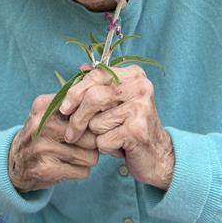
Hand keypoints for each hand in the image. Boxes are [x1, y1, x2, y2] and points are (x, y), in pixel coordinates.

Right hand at [9, 93, 98, 192]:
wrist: (15, 162)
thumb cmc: (42, 134)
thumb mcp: (48, 111)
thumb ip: (72, 103)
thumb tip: (103, 104)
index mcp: (44, 105)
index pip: (84, 109)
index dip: (94, 119)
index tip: (95, 124)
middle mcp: (42, 124)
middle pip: (91, 135)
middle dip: (93, 143)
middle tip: (87, 145)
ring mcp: (42, 147)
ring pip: (90, 156)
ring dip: (88, 158)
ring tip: (77, 156)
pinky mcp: (46, 169)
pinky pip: (82, 172)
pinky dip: (81, 171)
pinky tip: (70, 167)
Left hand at [60, 65, 173, 189]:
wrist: (158, 154)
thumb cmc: (131, 125)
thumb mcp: (117, 100)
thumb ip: (100, 84)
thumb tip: (80, 68)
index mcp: (134, 74)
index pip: (97, 75)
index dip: (76, 92)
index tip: (64, 108)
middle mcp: (140, 87)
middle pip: (93, 98)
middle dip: (77, 119)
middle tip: (71, 133)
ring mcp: (140, 108)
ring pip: (96, 122)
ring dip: (97, 136)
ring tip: (113, 136)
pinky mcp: (137, 130)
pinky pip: (103, 140)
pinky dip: (106, 148)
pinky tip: (120, 147)